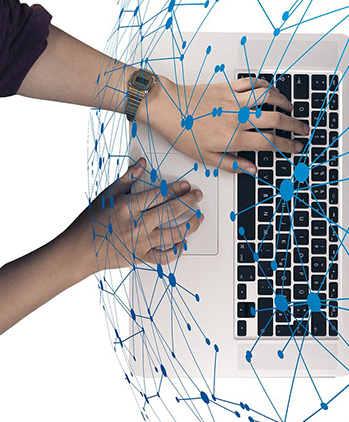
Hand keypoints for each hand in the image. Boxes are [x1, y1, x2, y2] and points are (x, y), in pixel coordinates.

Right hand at [72, 158, 204, 273]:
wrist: (79, 251)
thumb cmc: (90, 223)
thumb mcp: (107, 196)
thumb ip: (127, 179)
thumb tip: (142, 164)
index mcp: (127, 208)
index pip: (159, 195)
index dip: (176, 189)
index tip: (186, 185)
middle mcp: (136, 226)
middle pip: (171, 212)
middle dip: (189, 202)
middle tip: (197, 197)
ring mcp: (140, 243)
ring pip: (174, 234)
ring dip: (190, 225)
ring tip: (198, 218)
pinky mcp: (141, 257)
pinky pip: (165, 256)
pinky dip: (177, 250)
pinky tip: (183, 243)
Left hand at [143, 77, 309, 174]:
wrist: (166, 107)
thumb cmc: (182, 132)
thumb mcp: (205, 157)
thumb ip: (232, 164)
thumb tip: (252, 170)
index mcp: (234, 137)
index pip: (269, 142)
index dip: (287, 145)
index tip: (296, 146)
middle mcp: (238, 118)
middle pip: (276, 119)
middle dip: (294, 124)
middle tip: (302, 128)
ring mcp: (234, 100)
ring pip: (268, 97)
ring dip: (284, 101)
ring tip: (290, 107)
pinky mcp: (228, 87)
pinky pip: (253, 83)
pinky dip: (265, 85)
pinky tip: (270, 90)